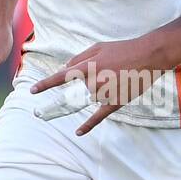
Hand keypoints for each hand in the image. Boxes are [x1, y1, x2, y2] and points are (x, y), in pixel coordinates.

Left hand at [30, 38, 163, 134]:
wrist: (148, 56)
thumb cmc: (123, 49)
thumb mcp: (98, 47)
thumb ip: (79, 57)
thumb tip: (65, 69)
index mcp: (88, 66)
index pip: (61, 77)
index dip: (46, 85)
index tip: (32, 91)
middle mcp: (94, 81)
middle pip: (82, 88)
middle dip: (93, 80)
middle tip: (111, 70)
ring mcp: (105, 94)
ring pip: (93, 97)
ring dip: (102, 90)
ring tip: (118, 78)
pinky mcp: (115, 103)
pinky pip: (98, 116)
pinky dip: (88, 125)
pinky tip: (78, 132)